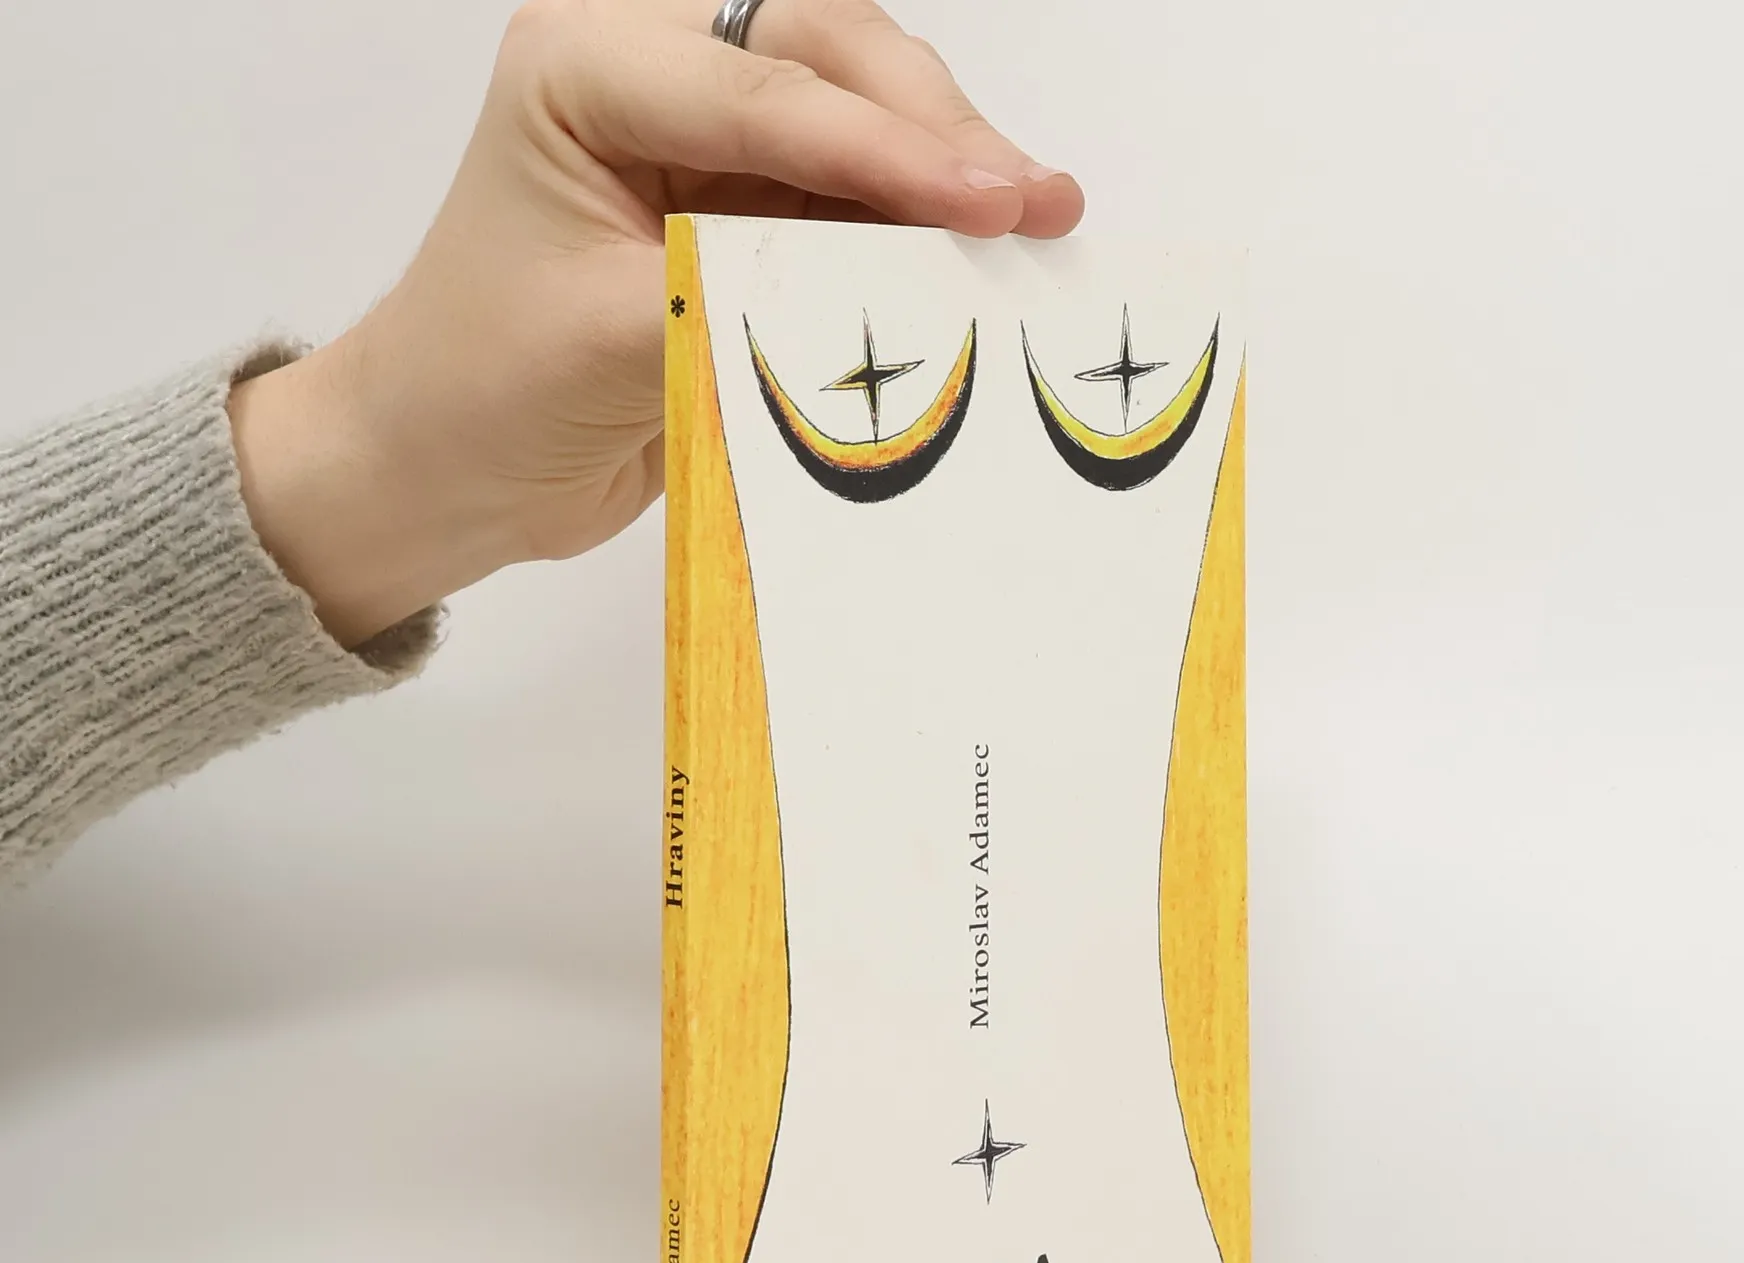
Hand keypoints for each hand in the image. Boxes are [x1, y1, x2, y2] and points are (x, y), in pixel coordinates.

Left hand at [229, 0, 1083, 645]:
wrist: (445, 469)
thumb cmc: (483, 392)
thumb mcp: (610, 340)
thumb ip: (750, 296)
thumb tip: (898, 282)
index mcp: (585, 65)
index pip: (761, 92)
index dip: (885, 149)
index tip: (987, 204)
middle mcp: (648, 72)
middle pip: (826, 56)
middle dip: (935, 131)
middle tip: (1032, 202)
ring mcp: (702, 139)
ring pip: (855, 113)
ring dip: (945, 167)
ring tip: (1040, 218)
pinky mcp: (739, 207)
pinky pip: (849, 196)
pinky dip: (918, 224)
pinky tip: (985, 250)